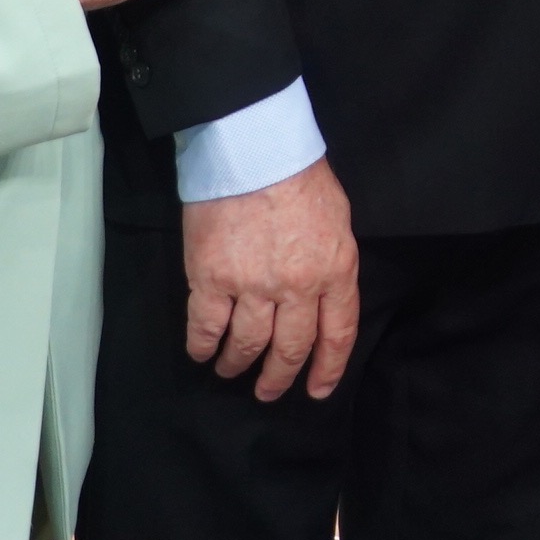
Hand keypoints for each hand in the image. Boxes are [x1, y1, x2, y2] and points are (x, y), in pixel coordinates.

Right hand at [185, 155, 359, 402]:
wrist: (254, 147)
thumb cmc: (298, 172)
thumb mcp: (337, 218)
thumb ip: (331, 261)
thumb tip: (321, 293)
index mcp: (335, 269)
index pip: (337, 334)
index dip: (327, 368)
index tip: (317, 389)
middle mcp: (298, 287)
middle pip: (290, 348)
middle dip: (279, 377)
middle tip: (268, 392)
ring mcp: (253, 286)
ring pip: (247, 345)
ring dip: (238, 364)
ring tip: (231, 371)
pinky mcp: (212, 279)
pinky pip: (206, 328)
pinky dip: (202, 346)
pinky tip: (202, 353)